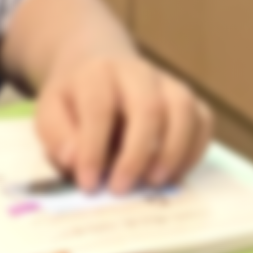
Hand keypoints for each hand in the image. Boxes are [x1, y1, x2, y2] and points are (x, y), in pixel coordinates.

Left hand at [33, 49, 213, 193]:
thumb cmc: (73, 99)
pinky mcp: (186, 97)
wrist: (97, 64)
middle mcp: (138, 73)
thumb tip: (75, 159)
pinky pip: (203, 118)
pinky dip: (195, 148)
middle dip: (137, 153)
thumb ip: (58, 136)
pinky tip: (175, 174)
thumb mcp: (49, 112)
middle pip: (149, 107)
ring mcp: (168, 83)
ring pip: (184, 109)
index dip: (94, 148)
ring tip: (154, 182)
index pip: (100, 108)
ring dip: (173, 150)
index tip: (88, 183)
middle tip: (121, 188)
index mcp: (98, 75)